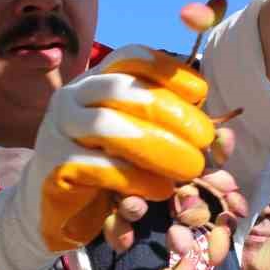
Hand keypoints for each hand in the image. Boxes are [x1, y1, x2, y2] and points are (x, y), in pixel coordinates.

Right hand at [0, 46, 213, 269]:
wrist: (49, 211)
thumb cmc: (102, 172)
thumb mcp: (135, 142)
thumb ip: (167, 130)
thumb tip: (220, 136)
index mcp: (94, 82)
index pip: (130, 57)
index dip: (168, 70)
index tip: (201, 93)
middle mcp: (71, 98)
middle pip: (122, 90)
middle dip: (171, 112)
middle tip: (204, 139)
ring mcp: (57, 130)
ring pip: (107, 127)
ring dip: (157, 146)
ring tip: (191, 167)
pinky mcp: (54, 168)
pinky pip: (99, 168)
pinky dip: (135, 178)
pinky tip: (160, 190)